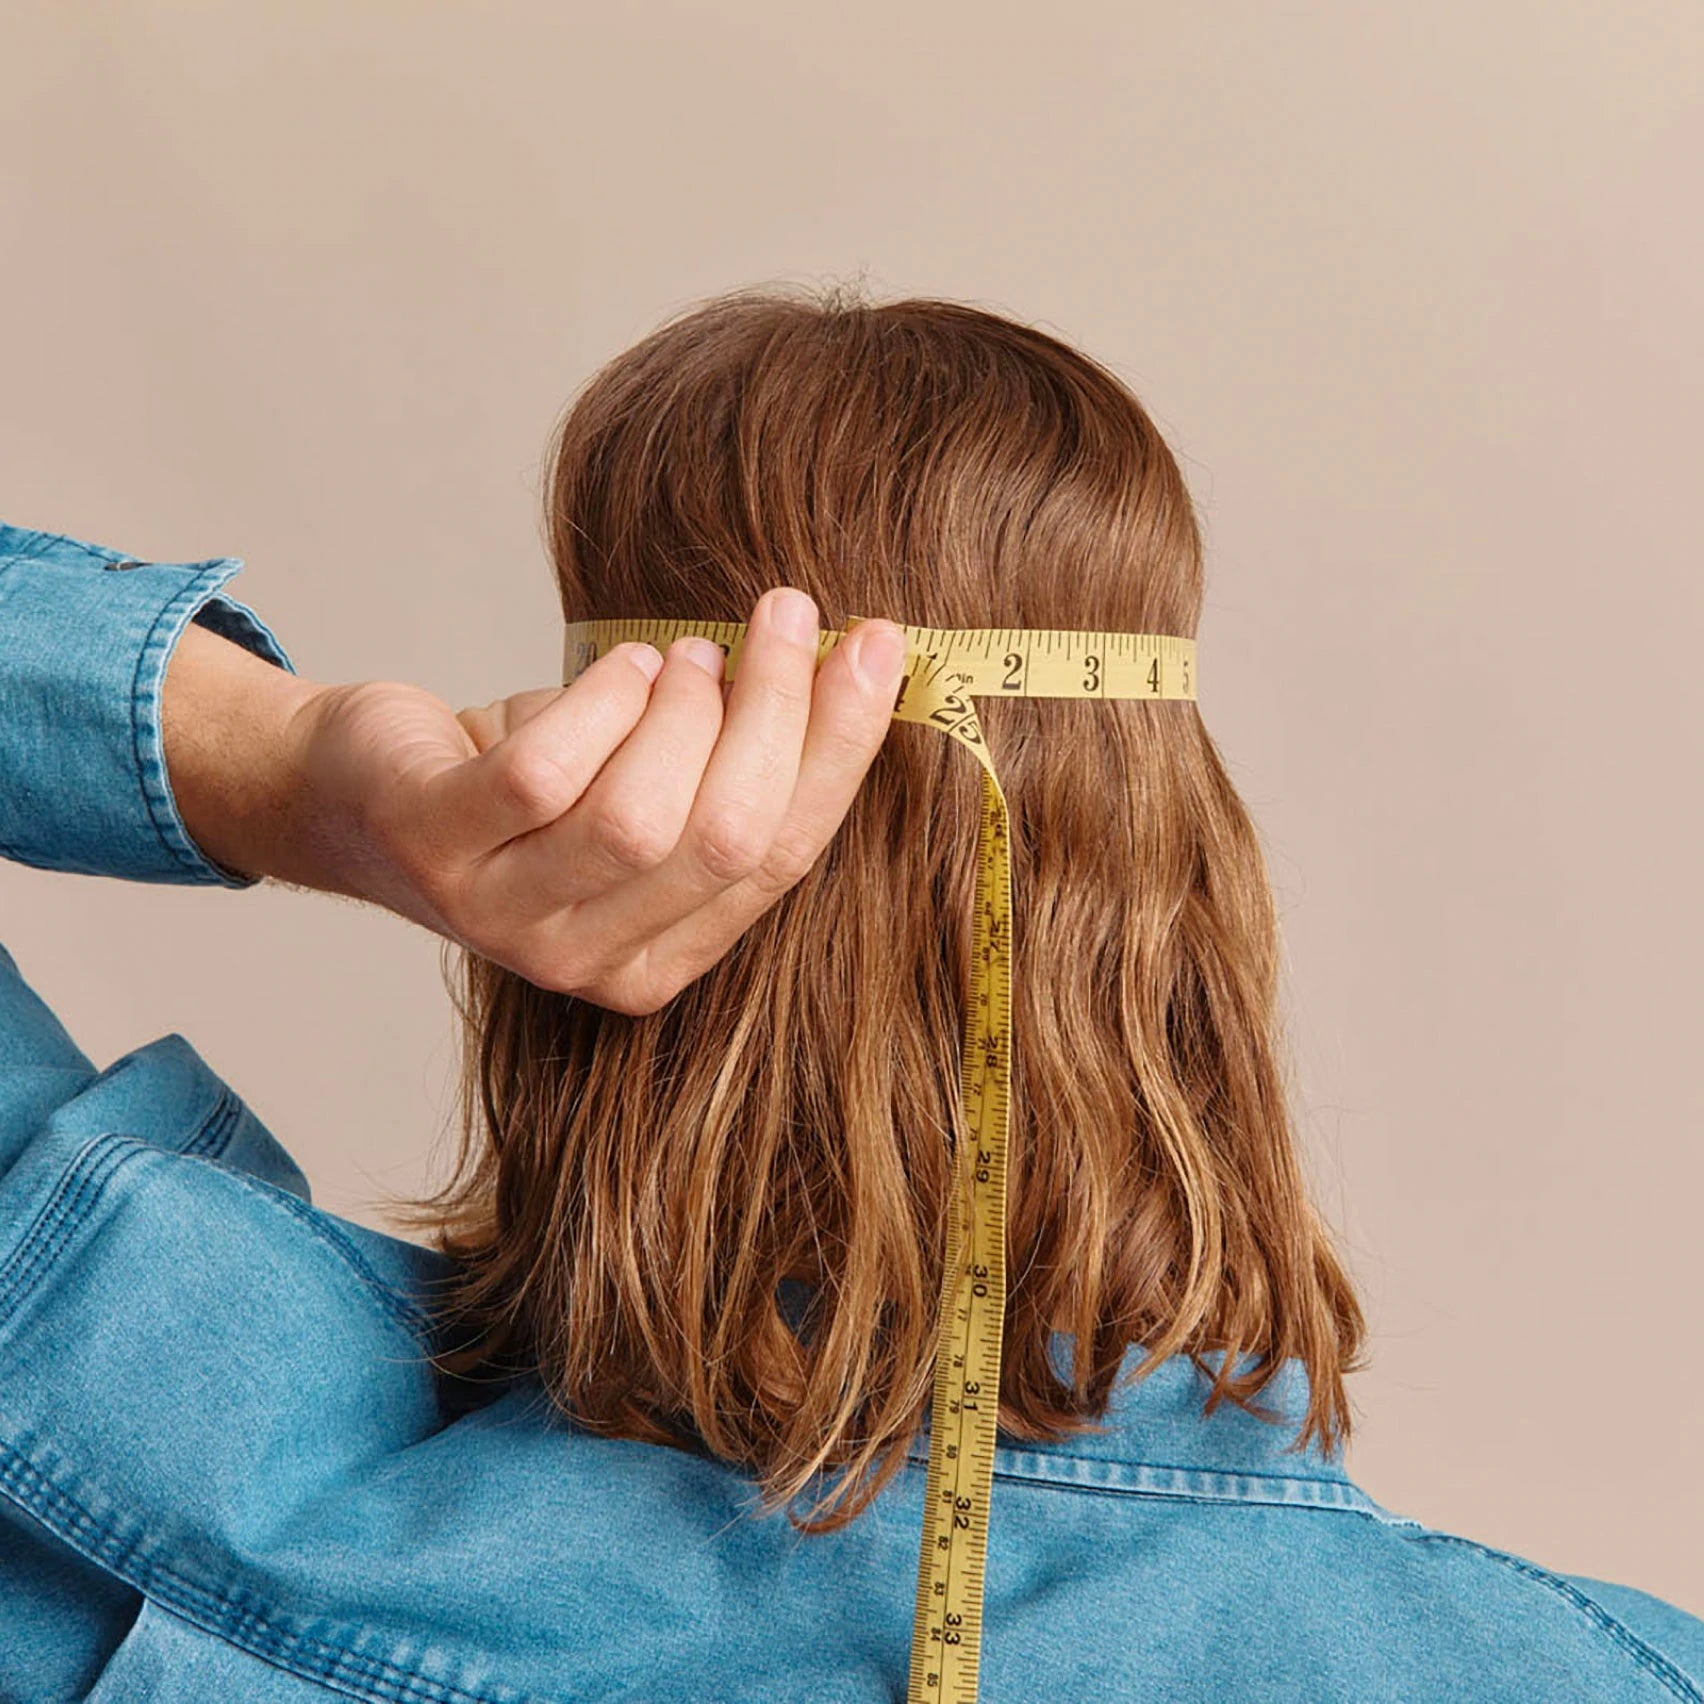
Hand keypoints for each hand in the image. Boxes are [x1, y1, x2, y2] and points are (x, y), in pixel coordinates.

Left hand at [179, 588, 908, 1014]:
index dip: (837, 749)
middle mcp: (586, 962)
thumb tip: (852, 662)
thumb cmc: (526, 782)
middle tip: (787, 615)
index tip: (875, 647)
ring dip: (685, 708)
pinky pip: (546, 773)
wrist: (354, 792)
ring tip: (682, 655)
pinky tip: (621, 666)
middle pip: (724, 840)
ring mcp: (503, 919)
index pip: (780, 860)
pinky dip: (601, 700)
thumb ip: (731, 765)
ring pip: (641, 816)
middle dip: (775, 713)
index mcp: (660, 961)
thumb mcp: (642, 789)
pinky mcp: (436, 848)